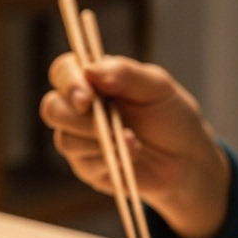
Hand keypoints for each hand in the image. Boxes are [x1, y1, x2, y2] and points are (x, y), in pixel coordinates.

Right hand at [40, 53, 228, 237]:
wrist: (186, 158)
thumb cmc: (170, 115)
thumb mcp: (157, 86)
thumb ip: (125, 73)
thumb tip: (90, 70)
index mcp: (93, 80)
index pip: (63, 72)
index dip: (68, 83)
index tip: (87, 96)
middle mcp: (80, 109)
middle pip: (52, 109)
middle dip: (76, 118)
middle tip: (103, 125)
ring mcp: (81, 139)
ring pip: (65, 140)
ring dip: (99, 141)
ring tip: (133, 141)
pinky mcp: (88, 167)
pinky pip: (84, 164)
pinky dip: (110, 158)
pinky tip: (133, 155)